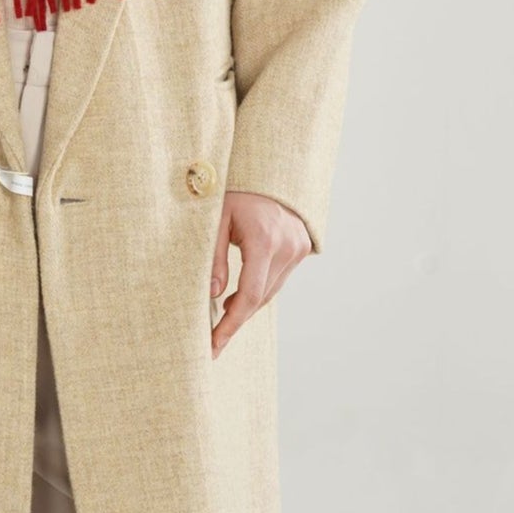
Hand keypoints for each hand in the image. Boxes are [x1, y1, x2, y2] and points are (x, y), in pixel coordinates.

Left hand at [209, 190, 311, 358]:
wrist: (272, 167)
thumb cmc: (237, 189)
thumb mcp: (217, 217)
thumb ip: (214, 256)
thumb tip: (212, 294)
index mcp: (264, 240)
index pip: (248, 295)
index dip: (230, 325)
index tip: (213, 345)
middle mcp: (286, 247)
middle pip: (260, 298)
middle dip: (236, 320)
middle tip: (213, 338)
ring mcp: (298, 248)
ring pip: (271, 291)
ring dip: (247, 306)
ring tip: (222, 315)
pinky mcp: (302, 248)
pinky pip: (278, 279)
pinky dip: (259, 290)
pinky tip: (239, 295)